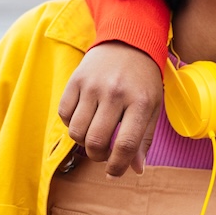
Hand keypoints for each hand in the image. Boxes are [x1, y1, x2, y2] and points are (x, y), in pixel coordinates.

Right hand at [58, 41, 162, 175]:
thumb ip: (144, 139)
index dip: (118, 166)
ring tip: (95, 136)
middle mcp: (115, 93)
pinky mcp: (75, 80)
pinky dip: (71, 124)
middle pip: (96, 142)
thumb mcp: (152, 106)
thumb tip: (136, 170)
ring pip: (76, 132)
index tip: (114, 172)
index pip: (125, 144)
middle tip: (104, 153)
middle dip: (98, 157)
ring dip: (83, 143)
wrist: (128, 42)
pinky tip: (84, 119)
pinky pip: (64, 115)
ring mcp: (92, 86)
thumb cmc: (143, 80)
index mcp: (139, 101)